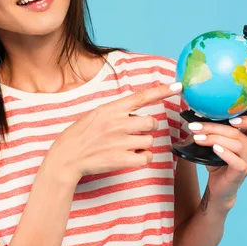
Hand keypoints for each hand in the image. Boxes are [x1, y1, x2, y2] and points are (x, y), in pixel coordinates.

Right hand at [48, 82, 183, 182]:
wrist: (67, 156)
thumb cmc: (81, 135)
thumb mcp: (96, 114)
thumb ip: (116, 111)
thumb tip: (136, 113)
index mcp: (111, 109)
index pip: (141, 96)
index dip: (161, 91)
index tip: (178, 86)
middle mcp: (118, 123)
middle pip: (151, 122)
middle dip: (147, 128)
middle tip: (133, 133)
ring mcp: (121, 141)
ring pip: (150, 140)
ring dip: (142, 145)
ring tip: (125, 147)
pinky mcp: (122, 159)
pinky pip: (147, 157)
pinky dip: (142, 158)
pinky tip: (130, 157)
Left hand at [189, 116, 246, 208]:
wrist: (217, 184)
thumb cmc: (217, 161)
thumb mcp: (216, 143)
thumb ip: (214, 132)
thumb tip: (197, 121)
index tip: (232, 119)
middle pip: (237, 132)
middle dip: (213, 127)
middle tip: (195, 127)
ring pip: (236, 144)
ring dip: (214, 139)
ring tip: (198, 139)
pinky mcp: (242, 171)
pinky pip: (236, 161)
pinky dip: (225, 153)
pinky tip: (215, 149)